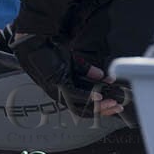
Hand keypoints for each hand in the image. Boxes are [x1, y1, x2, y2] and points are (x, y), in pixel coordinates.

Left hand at [11, 35, 127, 118]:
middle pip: (84, 111)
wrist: (36, 43)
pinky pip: (75, 94)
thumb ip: (87, 71)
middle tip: (117, 106)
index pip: (85, 106)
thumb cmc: (51, 52)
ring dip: (98, 106)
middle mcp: (61, 95)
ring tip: (111, 103)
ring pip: (80, 106)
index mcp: (65, 91)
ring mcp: (58, 91)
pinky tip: (99, 95)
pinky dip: (88, 96)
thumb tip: (102, 76)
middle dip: (103, 110)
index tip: (115, 104)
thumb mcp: (73, 63)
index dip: (101, 107)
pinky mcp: (57, 83)